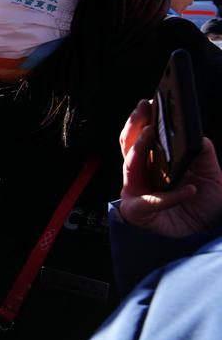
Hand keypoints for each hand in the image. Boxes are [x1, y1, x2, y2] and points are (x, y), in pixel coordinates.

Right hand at [118, 99, 221, 236]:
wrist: (200, 237)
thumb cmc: (200, 207)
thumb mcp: (210, 176)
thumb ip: (203, 155)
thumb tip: (198, 136)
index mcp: (153, 163)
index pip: (142, 136)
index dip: (143, 118)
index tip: (150, 102)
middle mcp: (140, 174)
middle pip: (128, 143)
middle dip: (135, 124)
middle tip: (144, 107)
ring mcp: (135, 191)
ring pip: (130, 164)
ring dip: (140, 147)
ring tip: (152, 133)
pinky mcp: (138, 211)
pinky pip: (151, 200)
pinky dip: (170, 196)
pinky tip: (190, 190)